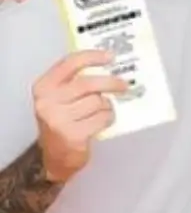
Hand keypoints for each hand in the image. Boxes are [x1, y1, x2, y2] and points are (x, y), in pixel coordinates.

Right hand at [32, 50, 127, 183]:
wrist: (55, 156)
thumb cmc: (63, 120)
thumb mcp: (61, 97)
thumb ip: (77, 80)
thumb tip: (110, 63)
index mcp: (44, 86)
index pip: (70, 63)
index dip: (93, 56)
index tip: (111, 56)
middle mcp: (47, 102)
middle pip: (88, 83)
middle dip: (111, 82)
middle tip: (124, 85)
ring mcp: (58, 120)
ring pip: (98, 102)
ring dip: (107, 106)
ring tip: (102, 111)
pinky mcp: (72, 135)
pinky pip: (102, 118)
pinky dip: (108, 118)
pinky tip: (100, 122)